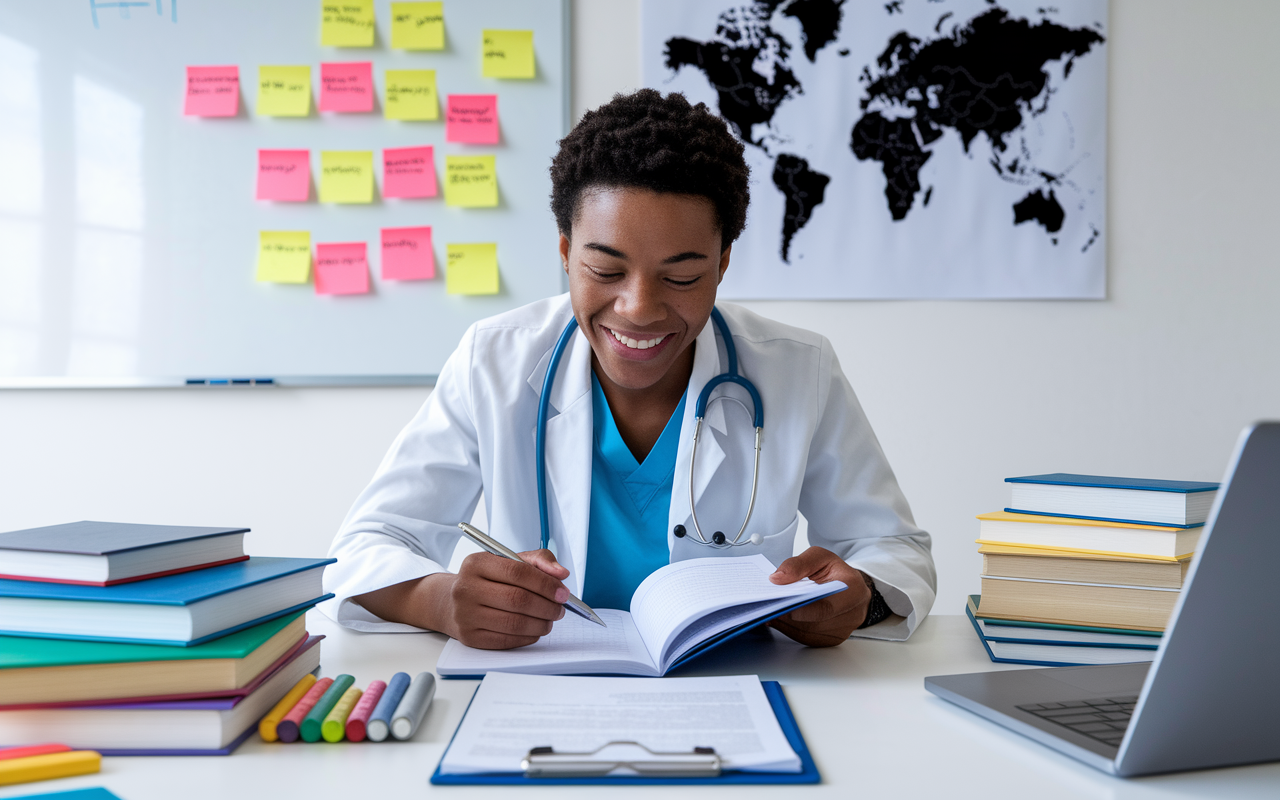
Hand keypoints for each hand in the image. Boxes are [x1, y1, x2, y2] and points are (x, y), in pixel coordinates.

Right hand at [354, 549, 569, 649]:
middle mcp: (465, 588)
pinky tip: (535, 630)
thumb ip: (538, 561)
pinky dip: (528, 637)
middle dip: (547, 606)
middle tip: (560, 609)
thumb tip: (561, 574)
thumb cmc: (486, 579)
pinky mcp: (469, 637)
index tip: (563, 592)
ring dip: (541, 624)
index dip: (546, 584)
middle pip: (518, 600)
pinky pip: (507, 640)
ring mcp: (465, 615)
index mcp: (475, 563)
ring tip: (550, 620)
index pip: (518, 573)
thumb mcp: (507, 561)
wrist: (449, 602)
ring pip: (514, 623)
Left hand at [766, 546, 870, 646]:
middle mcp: (852, 613)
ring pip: (809, 633)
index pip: (826, 607)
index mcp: (853, 590)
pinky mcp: (834, 638)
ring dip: (787, 624)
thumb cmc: (836, 572)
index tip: (781, 605)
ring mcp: (844, 629)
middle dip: (788, 616)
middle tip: (767, 608)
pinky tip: (779, 620)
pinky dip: (791, 630)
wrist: (851, 587)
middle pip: (815, 623)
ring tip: (769, 612)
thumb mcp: (820, 557)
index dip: (802, 610)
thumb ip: (798, 564)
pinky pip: (809, 639)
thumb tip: (778, 578)